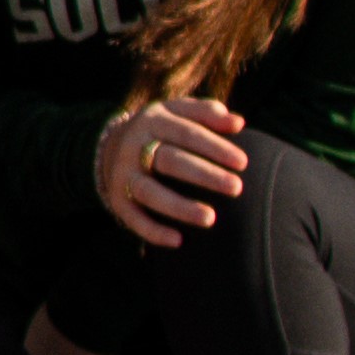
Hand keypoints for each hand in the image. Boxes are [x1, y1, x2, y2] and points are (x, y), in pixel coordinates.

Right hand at [92, 91, 250, 244]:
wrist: (111, 146)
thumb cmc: (163, 130)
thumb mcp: (178, 112)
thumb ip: (208, 113)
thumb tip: (238, 122)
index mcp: (153, 121)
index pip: (186, 133)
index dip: (214, 147)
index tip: (243, 163)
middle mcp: (134, 146)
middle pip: (169, 160)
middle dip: (204, 175)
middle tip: (237, 188)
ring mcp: (123, 174)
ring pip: (149, 192)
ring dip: (179, 206)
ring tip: (210, 219)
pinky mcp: (117, 200)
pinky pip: (133, 218)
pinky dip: (153, 231)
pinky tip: (179, 241)